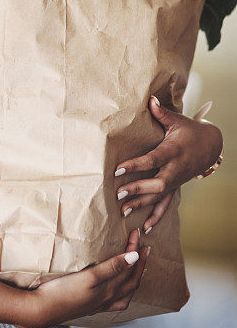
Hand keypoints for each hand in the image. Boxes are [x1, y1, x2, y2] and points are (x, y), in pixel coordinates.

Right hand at [20, 229, 149, 327]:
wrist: (43, 309)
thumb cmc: (64, 291)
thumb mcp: (90, 277)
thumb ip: (113, 267)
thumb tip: (135, 257)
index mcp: (109, 290)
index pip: (130, 268)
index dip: (135, 250)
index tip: (136, 233)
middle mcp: (108, 299)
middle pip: (131, 281)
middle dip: (140, 264)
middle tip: (143, 247)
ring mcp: (99, 304)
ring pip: (125, 293)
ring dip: (133, 278)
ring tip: (135, 267)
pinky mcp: (90, 306)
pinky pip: (115, 300)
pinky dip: (121, 291)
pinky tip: (115, 288)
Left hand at [114, 96, 222, 232]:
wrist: (210, 147)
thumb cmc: (190, 131)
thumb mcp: (177, 121)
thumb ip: (161, 113)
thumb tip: (149, 99)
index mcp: (173, 151)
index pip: (153, 160)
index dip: (136, 165)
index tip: (118, 169)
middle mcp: (175, 169)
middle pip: (157, 183)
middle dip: (138, 190)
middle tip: (118, 193)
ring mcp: (176, 181)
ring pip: (159, 197)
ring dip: (141, 205)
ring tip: (123, 212)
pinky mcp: (175, 187)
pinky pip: (166, 205)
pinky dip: (156, 216)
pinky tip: (145, 228)